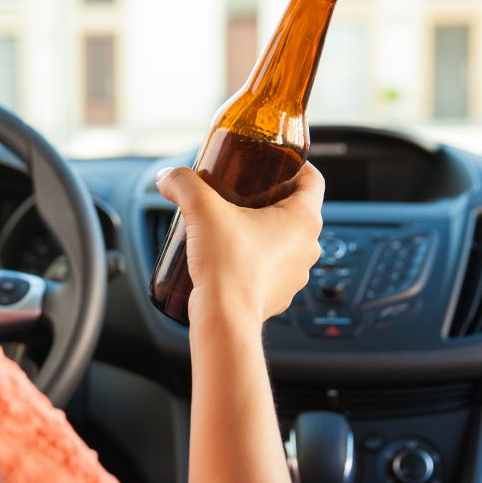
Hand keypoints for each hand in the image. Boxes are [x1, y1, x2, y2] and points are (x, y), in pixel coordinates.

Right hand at [156, 162, 324, 325]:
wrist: (225, 318)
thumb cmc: (227, 265)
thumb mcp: (202, 209)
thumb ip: (183, 184)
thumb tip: (168, 177)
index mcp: (304, 219)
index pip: (313, 179)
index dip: (295, 166)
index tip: (273, 164)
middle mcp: (308, 246)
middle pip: (297, 209)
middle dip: (271, 198)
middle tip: (242, 191)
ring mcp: (296, 273)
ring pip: (286, 240)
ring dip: (264, 230)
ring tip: (233, 225)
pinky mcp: (280, 294)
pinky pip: (273, 268)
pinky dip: (257, 259)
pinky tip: (231, 255)